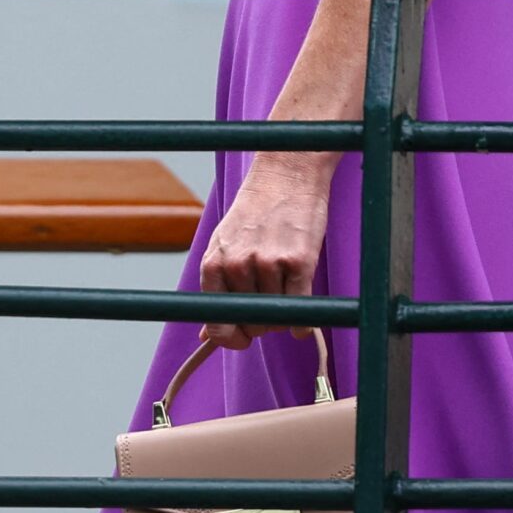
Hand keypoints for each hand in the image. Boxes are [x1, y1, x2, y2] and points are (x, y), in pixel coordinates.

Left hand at [199, 153, 334, 348]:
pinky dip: (304, 322)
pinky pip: (302, 311)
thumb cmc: (258, 210)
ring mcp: (268, 263)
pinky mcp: (299, 261)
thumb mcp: (226, 244)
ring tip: (287, 286)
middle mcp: (237, 265)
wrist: (287, 173)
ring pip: (278, 318)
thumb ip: (218, 288)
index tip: (242, 340)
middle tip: (272, 298)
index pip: (218, 323)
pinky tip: (304, 312)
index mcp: (214, 263)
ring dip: (286, 314)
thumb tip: (208, 334)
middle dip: (263, 321)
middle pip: (253, 324)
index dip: (231, 339)